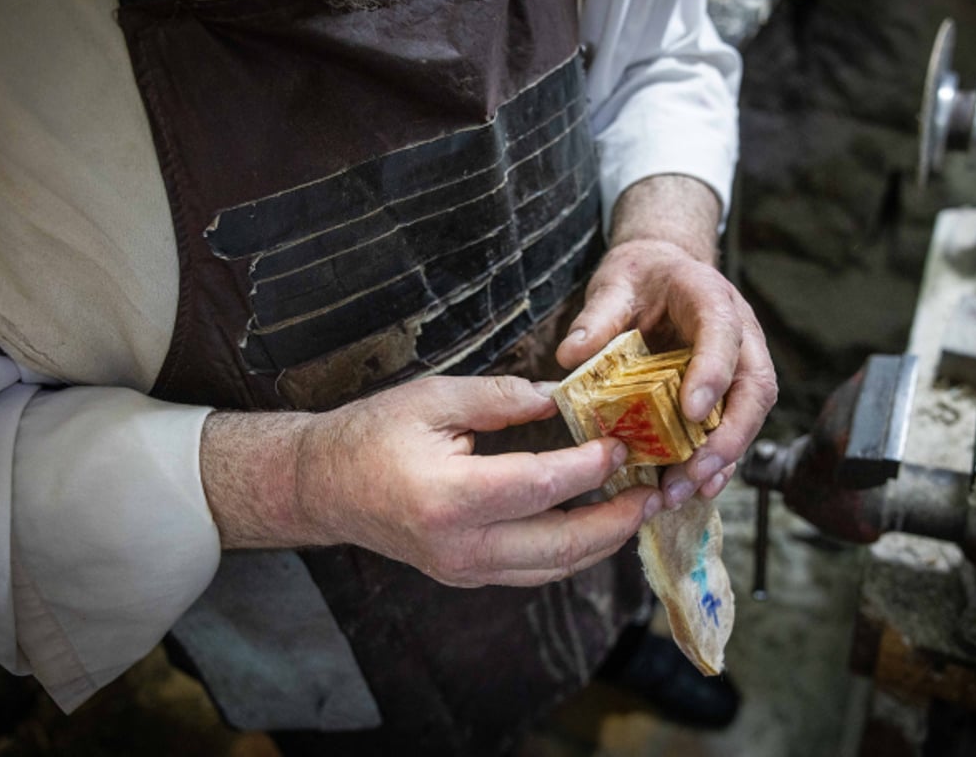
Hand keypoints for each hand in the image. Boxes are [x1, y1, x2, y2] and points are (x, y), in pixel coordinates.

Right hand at [200, 375, 663, 586]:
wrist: (323, 486)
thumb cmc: (371, 434)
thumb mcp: (435, 398)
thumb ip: (504, 398)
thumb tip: (564, 399)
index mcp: (451, 497)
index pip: (543, 486)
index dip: (590, 466)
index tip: (622, 443)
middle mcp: (461, 548)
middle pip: (563, 545)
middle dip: (616, 519)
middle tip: (652, 490)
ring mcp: (463, 571)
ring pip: (553, 568)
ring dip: (601, 541)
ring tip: (633, 507)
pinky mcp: (466, 577)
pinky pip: (533, 571)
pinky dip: (570, 551)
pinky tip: (592, 524)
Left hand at [555, 176, 776, 506]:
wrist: (664, 271)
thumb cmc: (641, 277)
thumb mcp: (614, 284)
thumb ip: (597, 317)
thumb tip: (569, 356)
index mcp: (712, 299)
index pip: (723, 334)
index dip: (713, 373)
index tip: (692, 411)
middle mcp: (740, 335)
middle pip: (754, 388)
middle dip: (728, 436)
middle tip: (694, 471)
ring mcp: (740, 366)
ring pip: (747, 417)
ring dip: (721, 460)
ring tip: (683, 491)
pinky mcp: (728, 393)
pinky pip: (730, 431)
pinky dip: (714, 464)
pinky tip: (691, 491)